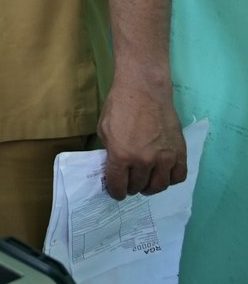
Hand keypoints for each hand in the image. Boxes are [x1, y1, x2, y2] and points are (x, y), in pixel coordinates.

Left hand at [98, 79, 185, 198]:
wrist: (144, 90)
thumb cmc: (119, 106)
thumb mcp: (104, 131)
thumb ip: (110, 152)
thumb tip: (114, 167)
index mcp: (122, 155)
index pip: (118, 185)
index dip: (115, 192)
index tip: (116, 193)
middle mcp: (144, 161)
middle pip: (138, 186)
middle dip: (131, 188)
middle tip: (129, 184)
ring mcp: (165, 158)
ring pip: (159, 186)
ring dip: (150, 187)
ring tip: (145, 183)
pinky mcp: (180, 152)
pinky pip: (178, 176)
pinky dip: (170, 180)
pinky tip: (163, 175)